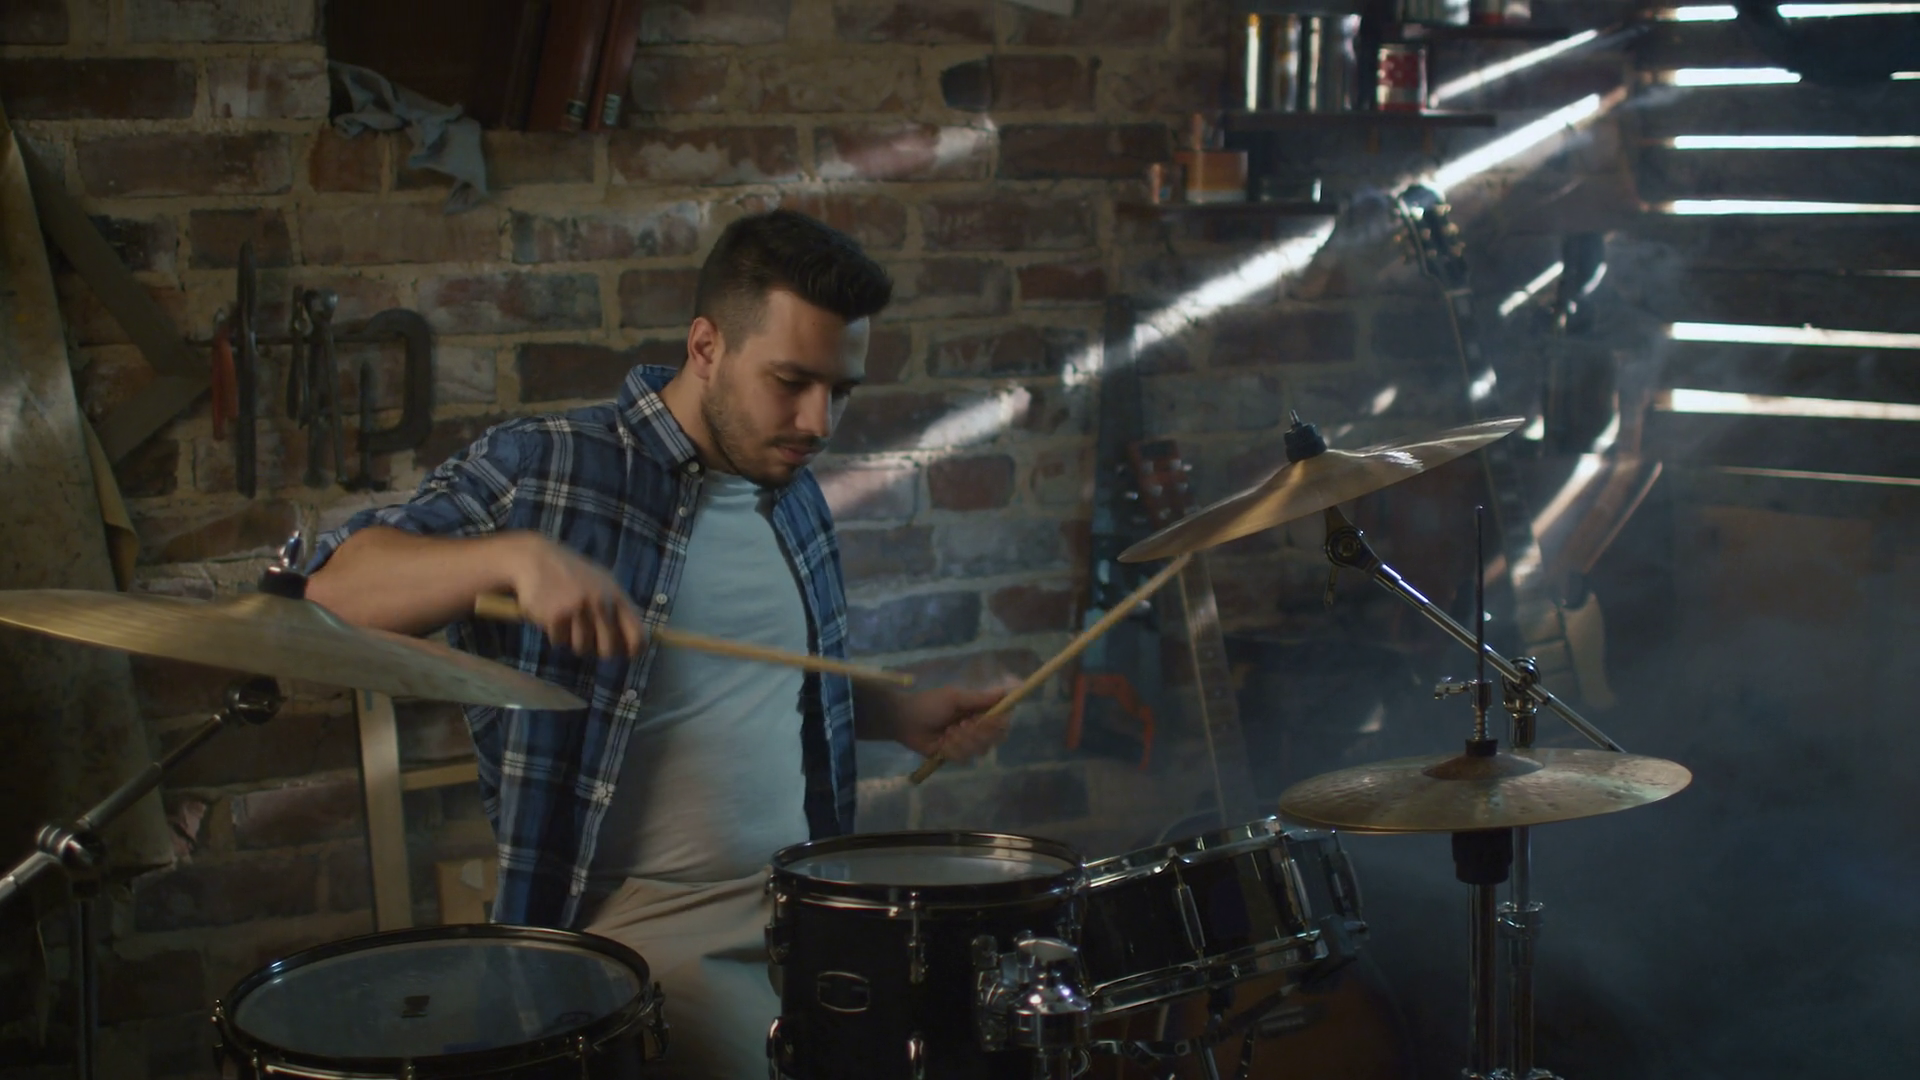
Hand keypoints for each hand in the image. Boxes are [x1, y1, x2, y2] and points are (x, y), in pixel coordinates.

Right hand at [505, 533, 646, 658]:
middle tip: (588, 638)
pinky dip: (555, 635)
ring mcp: (579, 610)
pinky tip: (552, 616)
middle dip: (597, 649)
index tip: (626, 654)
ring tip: (567, 621)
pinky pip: (560, 642)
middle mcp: (602, 604)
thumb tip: (632, 647)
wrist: (536, 559)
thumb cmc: (572, 576)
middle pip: (608, 650)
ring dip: (573, 640)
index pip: (637, 636)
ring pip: (582, 648)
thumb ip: (617, 612)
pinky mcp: (556, 616)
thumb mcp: (602, 585)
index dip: (633, 651)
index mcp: (617, 597)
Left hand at [892, 682, 1015, 762]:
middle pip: (995, 738)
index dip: (999, 723)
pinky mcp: (955, 755)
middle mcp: (977, 728)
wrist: (905, 720)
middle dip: (978, 733)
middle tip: (961, 724)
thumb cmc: (929, 704)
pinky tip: (941, 742)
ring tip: (947, 732)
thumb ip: (979, 698)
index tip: (986, 720)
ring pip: (980, 750)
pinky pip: (964, 758)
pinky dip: (952, 749)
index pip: (1002, 720)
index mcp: (979, 711)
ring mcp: (966, 743)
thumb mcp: (954, 697)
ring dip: (963, 741)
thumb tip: (1005, 691)